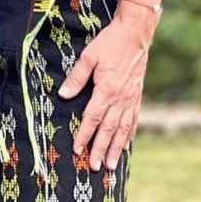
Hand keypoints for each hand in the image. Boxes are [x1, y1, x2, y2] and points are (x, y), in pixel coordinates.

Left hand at [59, 12, 151, 171]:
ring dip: (116, 148)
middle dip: (100, 149)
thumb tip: (63, 95)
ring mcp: (131, 98)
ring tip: (111, 165)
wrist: (135, 34)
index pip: (93, 118)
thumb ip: (76, 77)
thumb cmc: (110, 43)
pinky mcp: (137, 95)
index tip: (78, 150)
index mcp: (106, 89)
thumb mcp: (88, 56)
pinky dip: (129, 134)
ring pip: (123, 129)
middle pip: (108, 129)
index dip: (84, 135)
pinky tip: (126, 145)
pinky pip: (134, 119)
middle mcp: (120, 98)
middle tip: (94, 167)